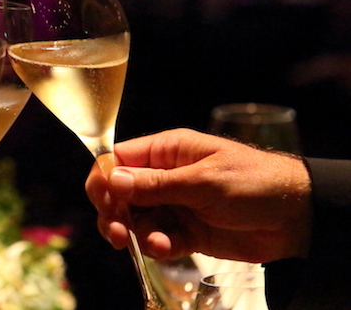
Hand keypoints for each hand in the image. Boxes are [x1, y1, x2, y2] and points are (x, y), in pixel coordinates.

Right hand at [85, 128, 311, 262]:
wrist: (296, 219)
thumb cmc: (254, 183)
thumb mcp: (203, 181)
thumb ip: (156, 184)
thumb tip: (112, 180)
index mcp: (167, 151)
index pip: (118, 159)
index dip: (104, 179)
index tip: (103, 201)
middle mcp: (164, 176)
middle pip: (120, 193)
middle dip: (113, 212)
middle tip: (116, 232)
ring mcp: (174, 204)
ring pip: (135, 219)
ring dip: (136, 233)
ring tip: (152, 243)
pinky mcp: (185, 231)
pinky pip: (157, 238)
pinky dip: (158, 246)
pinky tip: (167, 248)